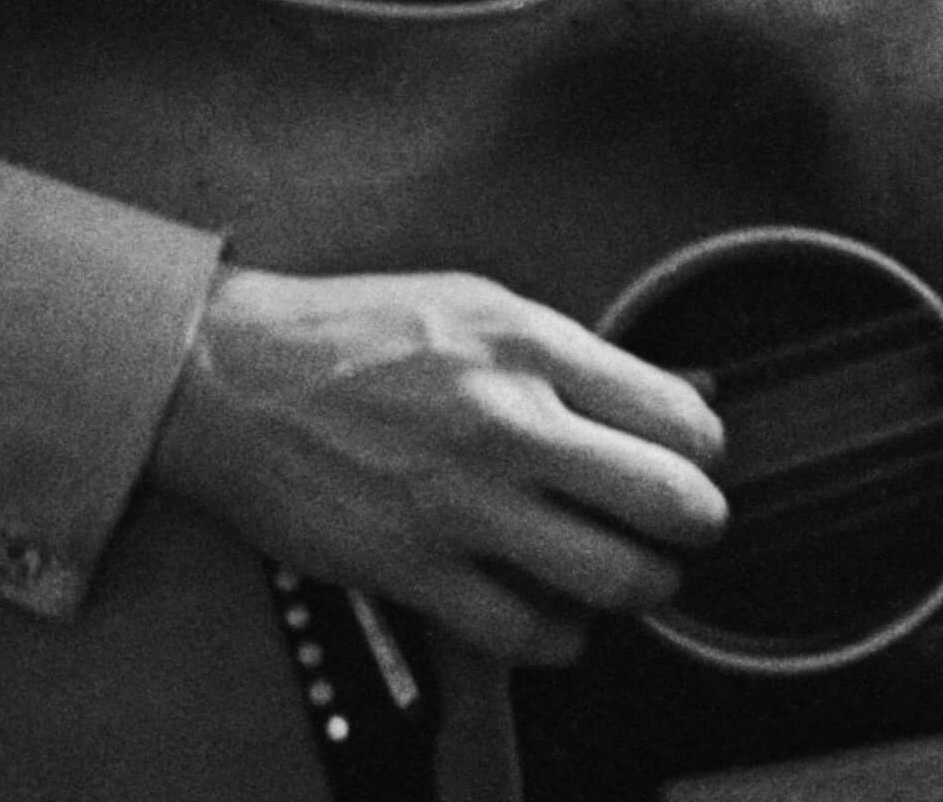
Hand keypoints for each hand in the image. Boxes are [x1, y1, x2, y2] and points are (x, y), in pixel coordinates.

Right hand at [150, 266, 727, 663]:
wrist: (235, 377)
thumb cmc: (359, 334)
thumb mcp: (486, 306)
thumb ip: (587, 357)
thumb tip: (684, 390)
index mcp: (533, 347)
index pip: (679, 417)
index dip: (707, 448)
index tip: (694, 457)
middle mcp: (509, 424)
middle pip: (668, 502)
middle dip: (699, 523)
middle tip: (687, 525)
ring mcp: (462, 504)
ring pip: (613, 578)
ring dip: (645, 586)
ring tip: (636, 572)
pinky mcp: (414, 570)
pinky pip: (527, 633)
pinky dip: (563, 635)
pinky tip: (559, 611)